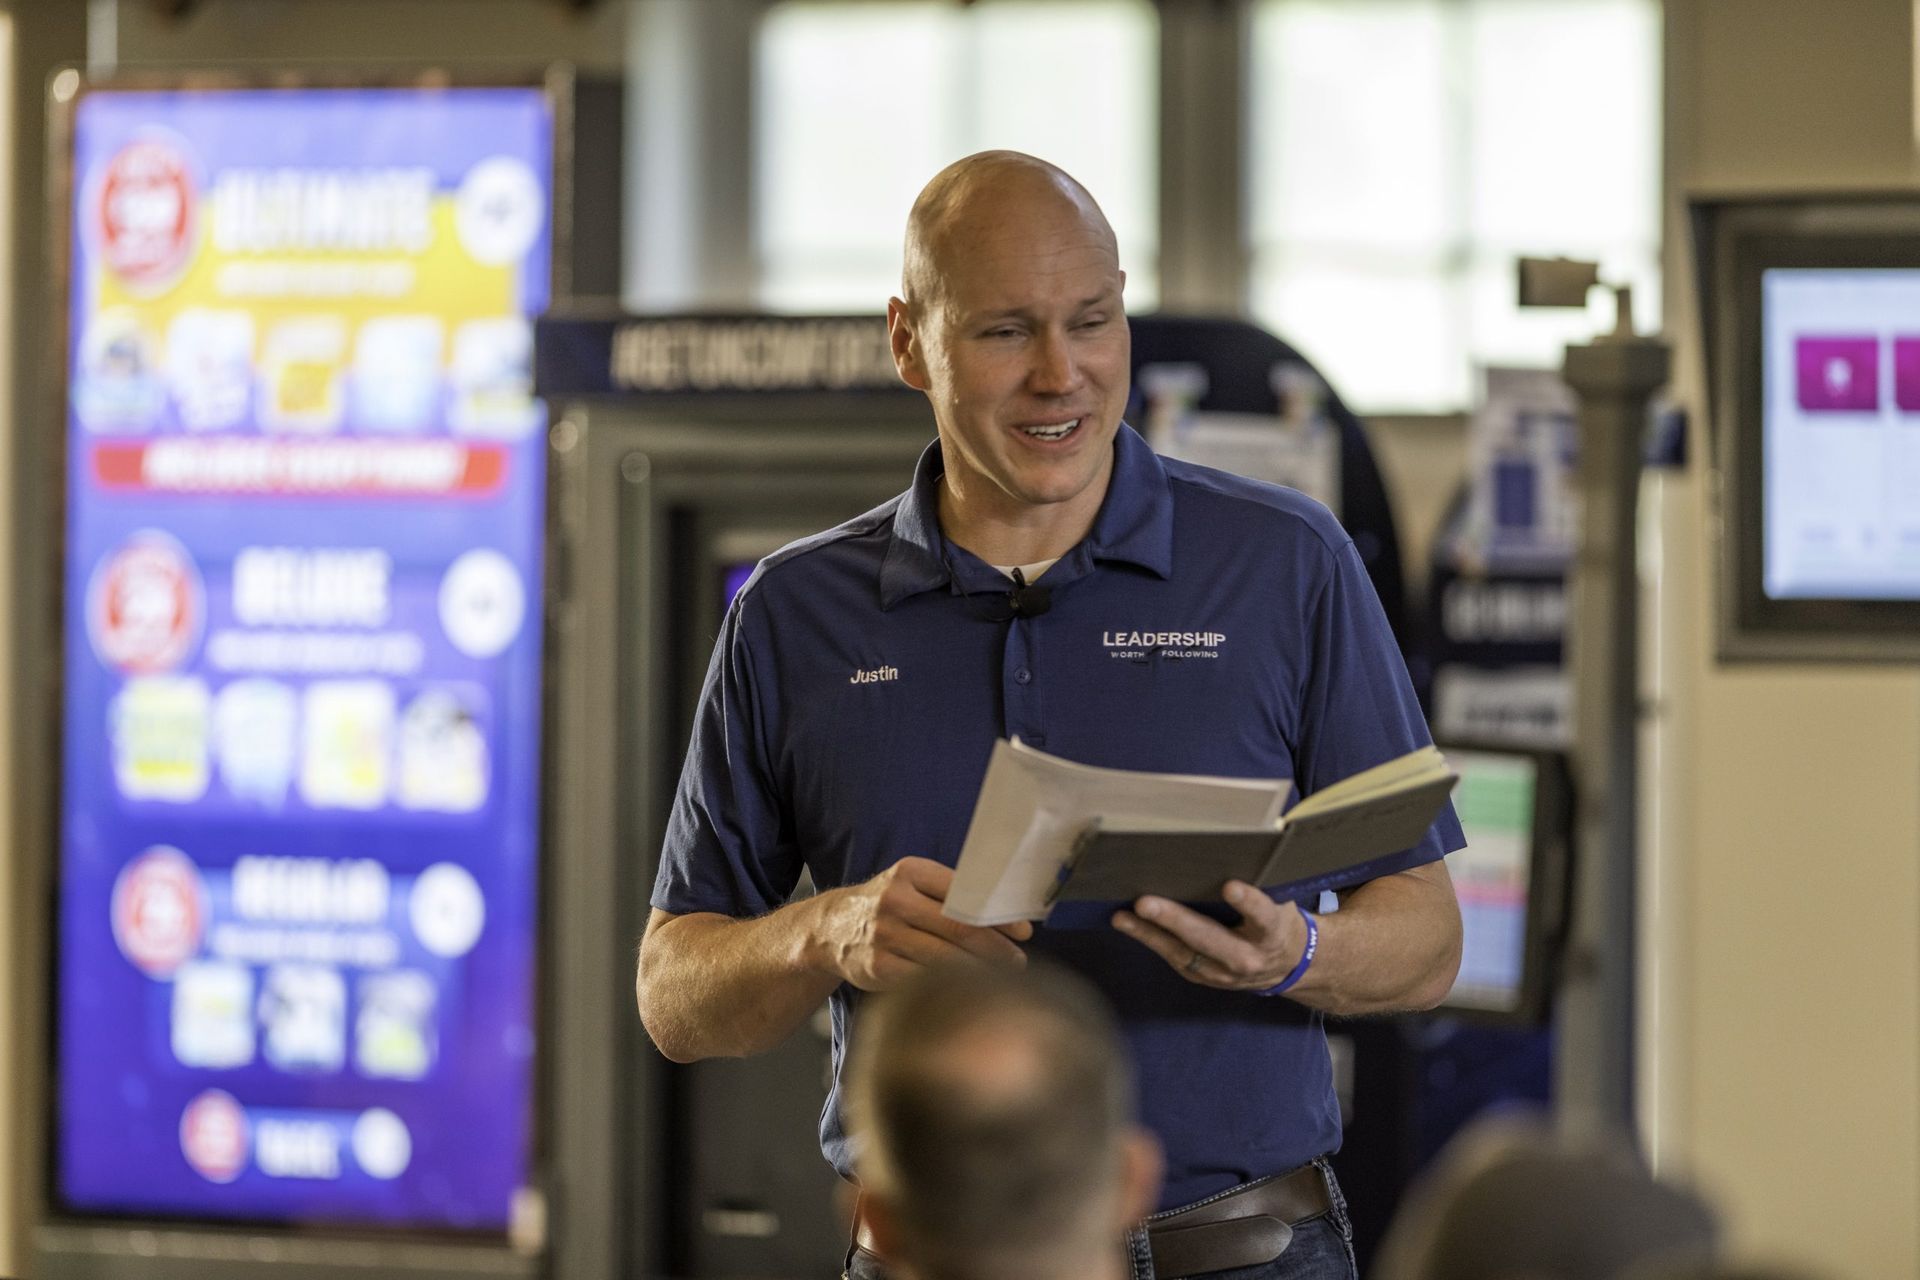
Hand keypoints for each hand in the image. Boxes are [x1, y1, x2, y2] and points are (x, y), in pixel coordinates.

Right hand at [808, 856, 1033, 990]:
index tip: (1024, 931)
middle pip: (959, 928)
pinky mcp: (879, 967)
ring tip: (1002, 978)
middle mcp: (895, 901)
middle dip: (996, 947)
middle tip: (1018, 960)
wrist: (832, 929)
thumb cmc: (889, 906)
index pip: (966, 895)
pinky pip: (925, 979)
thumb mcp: (912, 884)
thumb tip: (1006, 915)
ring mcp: (885, 935)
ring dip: (979, 971)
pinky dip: (952, 987)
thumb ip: (951, 893)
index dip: (998, 916)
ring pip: (945, 958)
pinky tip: (969, 990)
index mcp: (911, 872)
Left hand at [1112, 881, 1305, 991]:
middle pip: (1210, 938)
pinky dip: (1149, 939)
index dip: (1248, 903)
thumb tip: (1223, 849)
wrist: (1285, 965)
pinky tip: (1128, 923)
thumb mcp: (1279, 901)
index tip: (1230, 887)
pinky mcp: (1203, 976)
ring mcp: (1223, 973)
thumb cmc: (1275, 919)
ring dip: (1149, 933)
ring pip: (1183, 953)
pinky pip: (1173, 957)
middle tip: (1145, 904)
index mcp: (1271, 933)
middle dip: (1175, 921)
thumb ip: (1258, 885)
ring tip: (1122, 917)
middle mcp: (1247, 958)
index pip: (1263, 916)